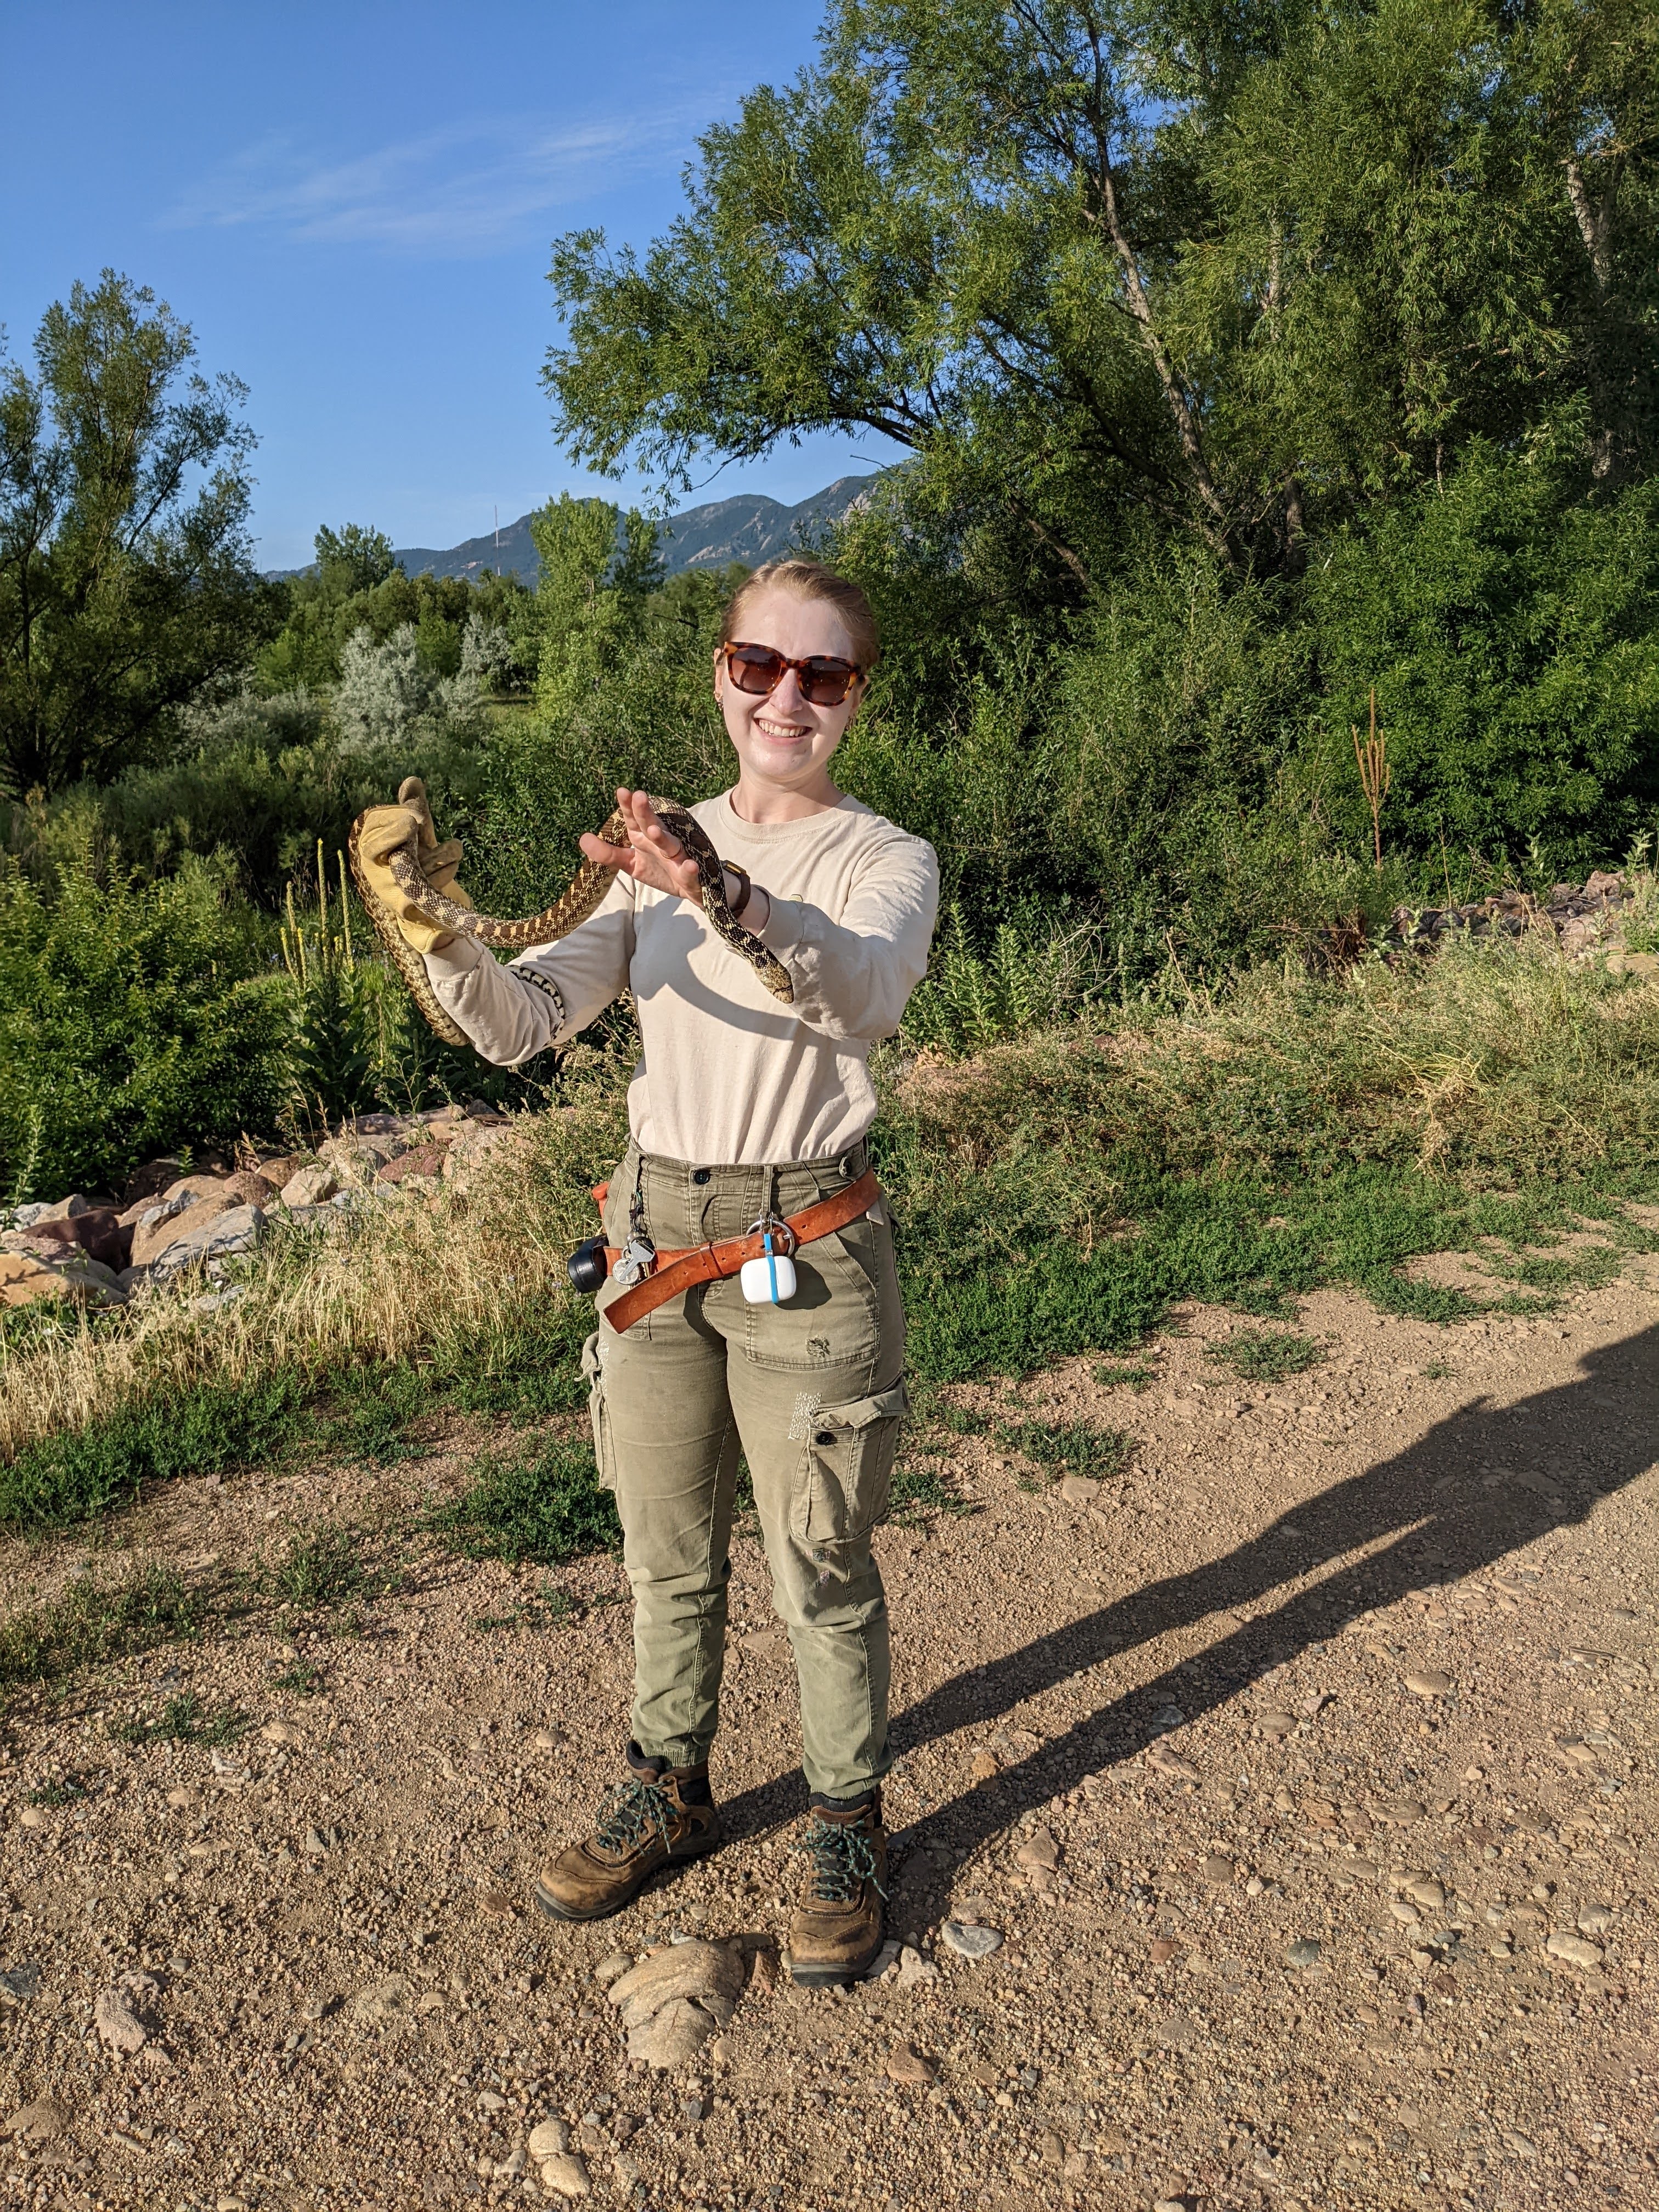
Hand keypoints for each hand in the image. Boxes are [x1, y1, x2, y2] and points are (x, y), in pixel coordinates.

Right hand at [354, 776, 471, 954]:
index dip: (395, 816)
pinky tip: (454, 864)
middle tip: (414, 822)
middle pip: (373, 848)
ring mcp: (385, 888)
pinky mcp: (404, 908)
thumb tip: (413, 781)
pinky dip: (445, 872)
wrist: (424, 899)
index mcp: (370, 841)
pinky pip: (424, 888)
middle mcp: (370, 866)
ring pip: (408, 866)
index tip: (417, 814)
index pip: (375, 824)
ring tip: (454, 847)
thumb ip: (413, 806)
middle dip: (395, 834)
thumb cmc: (417, 855)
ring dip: (437, 854)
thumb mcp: (416, 830)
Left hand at [579, 788, 703, 902]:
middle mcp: (661, 843)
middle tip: (639, 796)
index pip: (634, 819)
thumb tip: (583, 838)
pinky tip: (690, 866)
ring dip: (663, 837)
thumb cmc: (660, 871)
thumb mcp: (630, 864)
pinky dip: (690, 869)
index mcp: (644, 838)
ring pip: (671, 845)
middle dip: (646, 812)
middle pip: (653, 825)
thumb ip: (608, 853)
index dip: (628, 806)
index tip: (622, 791)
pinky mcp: (689, 877)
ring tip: (654, 830)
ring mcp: (677, 858)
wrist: (691, 889)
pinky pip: (690, 873)